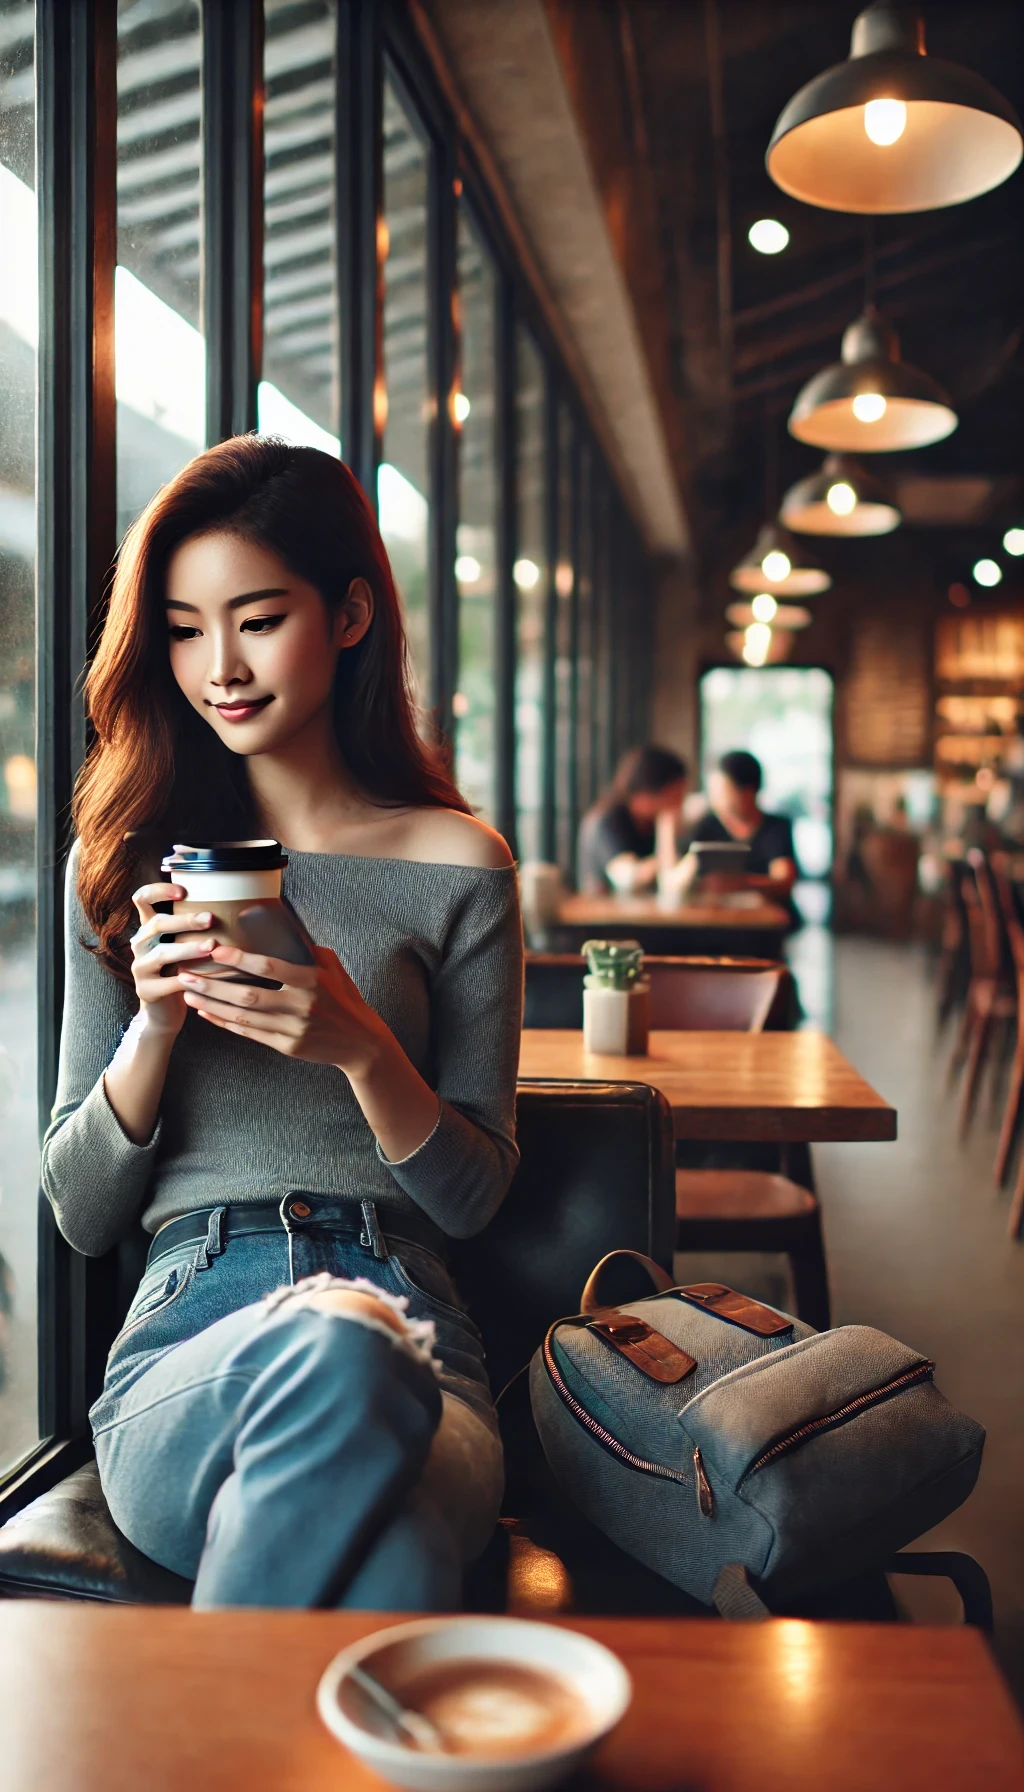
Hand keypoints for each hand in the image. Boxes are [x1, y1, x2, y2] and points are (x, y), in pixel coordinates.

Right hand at [130, 883, 216, 1038]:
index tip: (183, 891)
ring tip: (211, 946)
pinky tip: (206, 979)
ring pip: (162, 953)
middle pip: (157, 924)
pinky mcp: (145, 990)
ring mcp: (139, 968)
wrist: (163, 1013)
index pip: (142, 899)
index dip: (158, 891)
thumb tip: (237, 905)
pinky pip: (167, 983)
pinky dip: (189, 980)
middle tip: (210, 919)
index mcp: (148, 929)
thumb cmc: (182, 972)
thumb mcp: (184, 946)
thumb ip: (195, 928)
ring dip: (188, 948)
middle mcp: (139, 944)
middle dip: (185, 920)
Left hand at [179, 941, 389, 1074]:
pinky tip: (207, 1013)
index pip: (270, 968)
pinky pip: (249, 1034)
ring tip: (188, 994)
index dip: (240, 960)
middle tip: (186, 975)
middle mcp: (300, 1006)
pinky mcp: (287, 1047)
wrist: (359, 1042)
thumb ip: (306, 949)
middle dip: (213, 986)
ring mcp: (292, 1029)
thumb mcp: (333, 967)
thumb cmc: (344, 997)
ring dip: (212, 1005)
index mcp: (312, 980)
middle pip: (248, 996)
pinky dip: (225, 1023)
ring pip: (243, 1017)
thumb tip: (280, 922)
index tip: (215, 951)